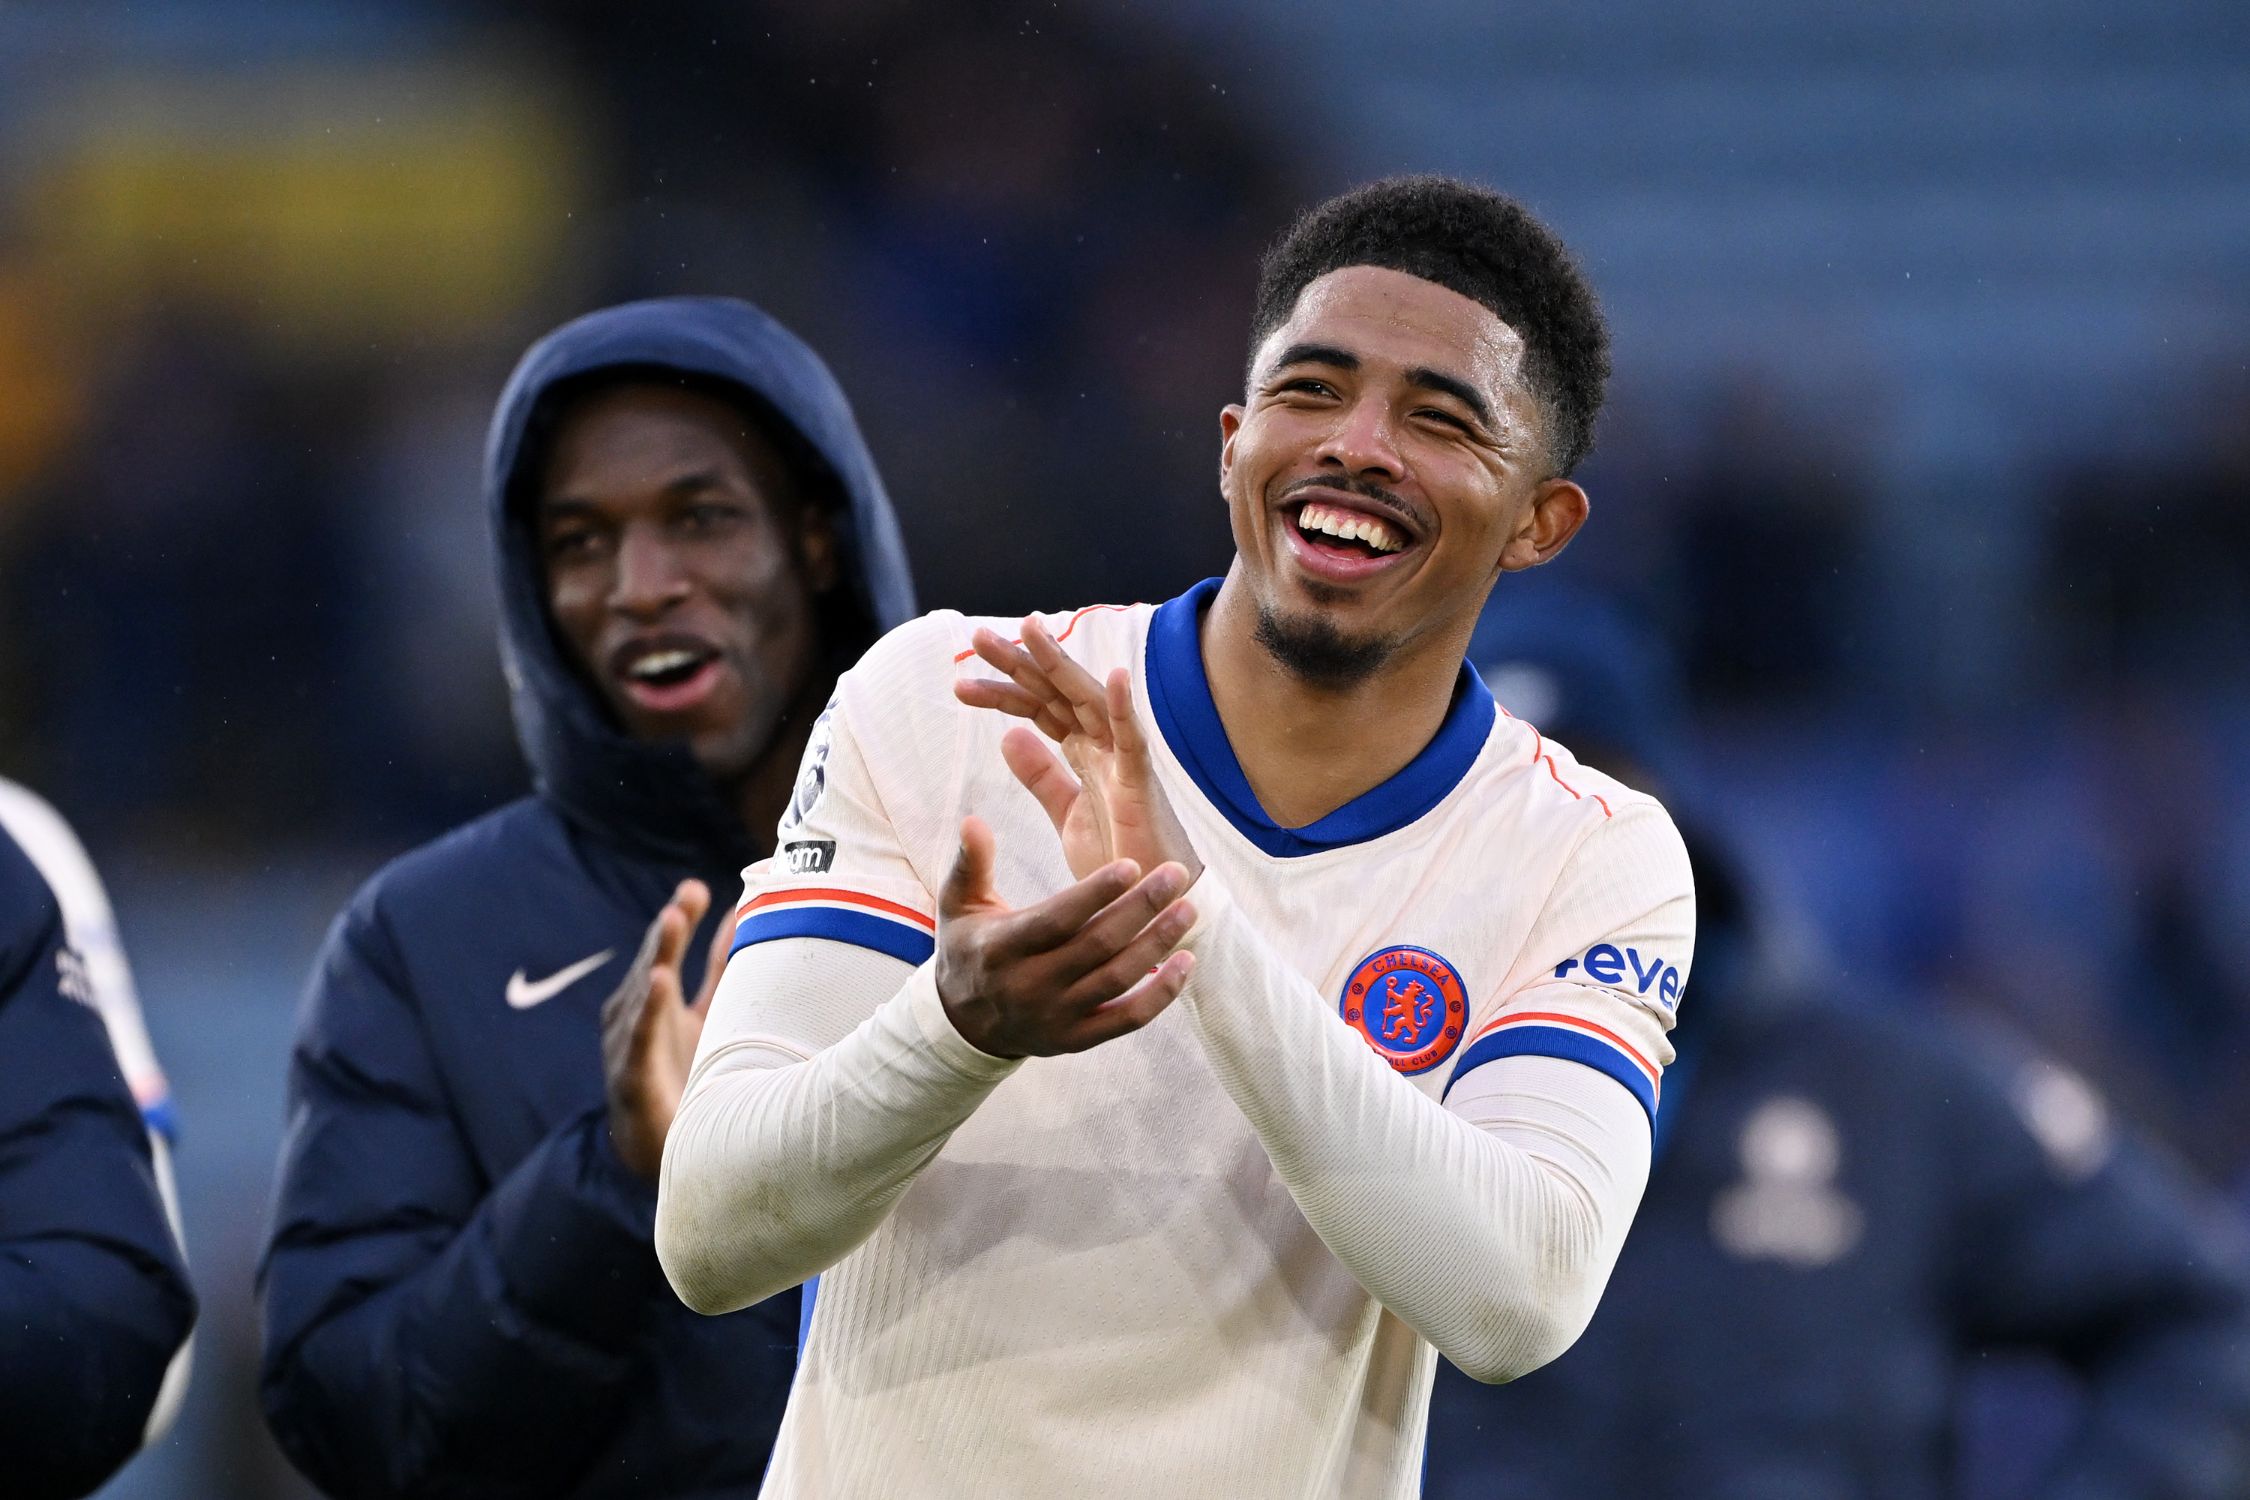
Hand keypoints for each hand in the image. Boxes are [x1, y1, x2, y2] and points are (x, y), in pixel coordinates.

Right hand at [601, 879, 731, 1180]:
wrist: (669, 1149)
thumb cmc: (685, 1073)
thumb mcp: (709, 1012)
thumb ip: (721, 967)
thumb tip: (743, 913)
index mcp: (656, 997)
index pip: (668, 950)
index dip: (680, 919)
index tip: (695, 889)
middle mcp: (636, 1014)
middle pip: (654, 963)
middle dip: (669, 930)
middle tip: (686, 898)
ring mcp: (629, 1044)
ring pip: (644, 993)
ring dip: (658, 956)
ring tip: (673, 921)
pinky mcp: (631, 1076)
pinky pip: (638, 1038)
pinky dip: (647, 1008)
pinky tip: (658, 982)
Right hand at [935, 815, 1195, 1056]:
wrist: (965, 1026)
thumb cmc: (969, 949)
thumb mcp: (957, 905)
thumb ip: (970, 862)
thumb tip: (973, 820)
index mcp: (1001, 948)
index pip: (1057, 919)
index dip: (1096, 893)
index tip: (1132, 864)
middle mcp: (1029, 985)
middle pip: (1097, 945)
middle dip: (1142, 907)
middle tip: (1177, 873)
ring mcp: (1055, 1016)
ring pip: (1117, 979)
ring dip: (1158, 944)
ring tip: (1188, 909)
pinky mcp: (1076, 1038)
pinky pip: (1127, 1019)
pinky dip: (1160, 994)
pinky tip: (1185, 962)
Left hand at [953, 614, 1202, 885]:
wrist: (1144, 902)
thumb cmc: (1116, 858)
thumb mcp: (1066, 813)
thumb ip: (1040, 775)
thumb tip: (1008, 735)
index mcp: (1084, 752)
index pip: (1038, 710)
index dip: (1003, 693)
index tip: (961, 685)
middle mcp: (1102, 745)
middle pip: (1056, 693)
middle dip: (1019, 664)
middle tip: (978, 637)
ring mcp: (1123, 759)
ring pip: (1088, 700)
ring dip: (1061, 664)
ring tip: (1031, 630)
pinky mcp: (1142, 783)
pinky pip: (1135, 739)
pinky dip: (1127, 707)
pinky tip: (1116, 675)